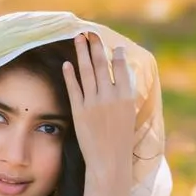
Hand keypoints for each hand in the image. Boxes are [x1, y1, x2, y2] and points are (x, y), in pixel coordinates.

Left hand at [63, 33, 134, 195]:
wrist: (110, 163)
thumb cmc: (121, 141)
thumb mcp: (129, 116)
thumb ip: (125, 96)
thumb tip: (123, 80)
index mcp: (127, 97)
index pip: (122, 68)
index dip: (116, 54)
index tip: (113, 46)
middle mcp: (111, 96)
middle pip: (102, 65)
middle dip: (96, 46)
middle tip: (91, 33)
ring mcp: (94, 103)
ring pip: (87, 71)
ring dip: (82, 53)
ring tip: (78, 39)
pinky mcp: (80, 111)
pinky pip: (73, 88)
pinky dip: (70, 75)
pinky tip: (66, 64)